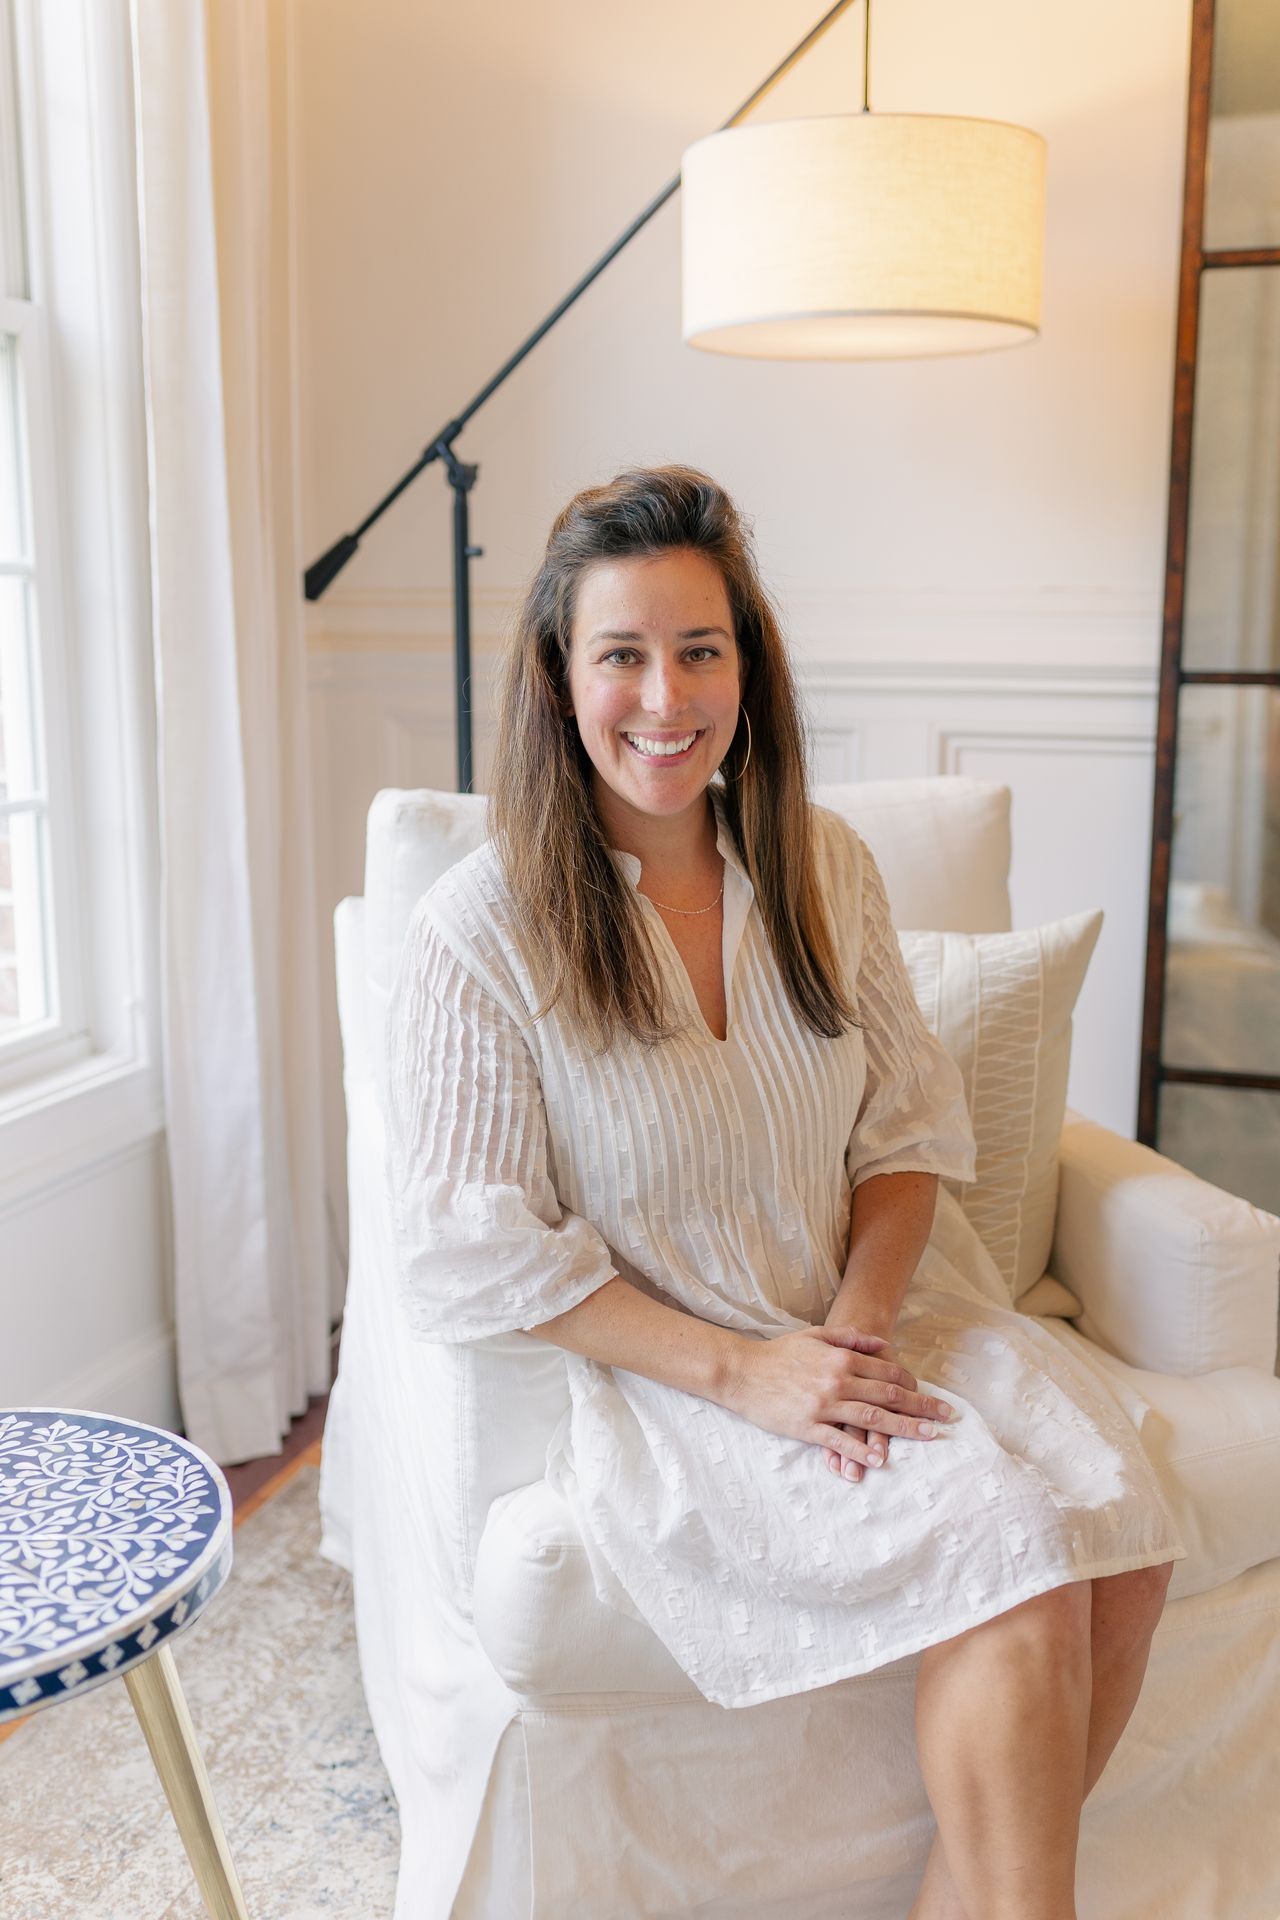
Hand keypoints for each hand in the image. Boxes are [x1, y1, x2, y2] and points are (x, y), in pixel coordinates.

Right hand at [723, 1323, 954, 1479]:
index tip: (930, 1396)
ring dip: (904, 1428)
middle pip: (890, 1395)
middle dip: (922, 1407)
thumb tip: (883, 1344)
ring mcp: (824, 1405)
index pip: (888, 1371)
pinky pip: (841, 1441)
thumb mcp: (816, 1335)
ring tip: (929, 1436)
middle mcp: (838, 1381)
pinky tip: (881, 1458)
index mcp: (842, 1358)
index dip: (914, 1384)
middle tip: (947, 1418)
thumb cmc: (779, 1353)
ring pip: (873, 1418)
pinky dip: (862, 1450)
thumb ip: (851, 1338)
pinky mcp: (808, 1427)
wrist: (742, 1372)